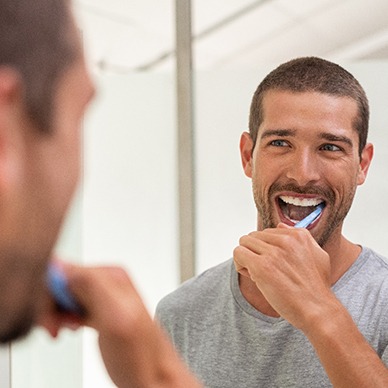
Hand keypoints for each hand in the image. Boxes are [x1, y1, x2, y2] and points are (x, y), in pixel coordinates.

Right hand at [39, 262, 200, 387]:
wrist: (155, 377)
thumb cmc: (142, 356)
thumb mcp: (115, 317)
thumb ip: (91, 286)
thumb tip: (63, 266)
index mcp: (111, 275)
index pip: (63, 269)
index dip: (49, 294)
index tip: (51, 317)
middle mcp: (108, 281)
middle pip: (62, 281)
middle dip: (51, 304)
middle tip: (56, 327)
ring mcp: (104, 296)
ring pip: (64, 294)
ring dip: (56, 313)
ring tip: (64, 329)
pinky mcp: (100, 310)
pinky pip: (71, 305)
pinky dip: (64, 318)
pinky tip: (70, 328)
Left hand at [233, 224, 333, 331]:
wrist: (318, 311)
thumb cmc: (316, 288)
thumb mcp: (317, 255)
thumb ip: (301, 237)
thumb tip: (280, 225)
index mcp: (298, 235)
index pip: (267, 232)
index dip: (266, 249)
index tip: (274, 264)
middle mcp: (286, 240)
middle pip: (253, 236)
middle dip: (255, 252)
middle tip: (264, 271)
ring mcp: (273, 253)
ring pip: (244, 243)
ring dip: (246, 258)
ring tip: (257, 274)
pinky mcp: (262, 266)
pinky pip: (238, 253)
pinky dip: (240, 264)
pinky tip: (252, 276)